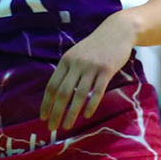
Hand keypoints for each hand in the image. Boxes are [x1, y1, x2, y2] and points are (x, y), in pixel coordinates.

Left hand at [41, 13, 138, 132]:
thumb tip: (56, 93)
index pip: (52, 85)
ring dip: (71, 113)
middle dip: (56, 112)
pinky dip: (91, 105)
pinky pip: (97, 91)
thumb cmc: (95, 46)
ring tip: (67, 126)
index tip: (43, 117)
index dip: (46, 103)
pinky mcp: (106, 70)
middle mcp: (76, 64)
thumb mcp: (76, 54)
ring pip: (79, 95)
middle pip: (63, 93)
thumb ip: (67, 70)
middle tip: (52, 128)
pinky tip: (86, 115)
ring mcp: (92, 67)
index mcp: (66, 60)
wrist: (117, 31)